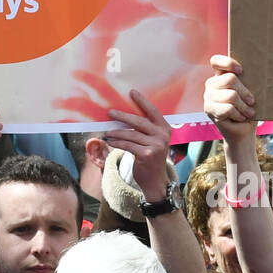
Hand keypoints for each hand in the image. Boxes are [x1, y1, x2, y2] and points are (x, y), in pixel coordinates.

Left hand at [105, 88, 171, 202]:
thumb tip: (122, 114)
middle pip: (139, 121)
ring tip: (107, 131)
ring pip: (131, 134)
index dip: (142, 100)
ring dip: (116, 132)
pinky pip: (127, 145)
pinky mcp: (147, 154)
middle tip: (110, 112)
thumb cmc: (150, 156)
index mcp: (165, 128)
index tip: (132, 92)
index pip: (153, 111)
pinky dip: (117, 142)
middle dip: (123, 116)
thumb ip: (145, 128)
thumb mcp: (153, 140)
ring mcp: (156, 145)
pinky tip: (110, 141)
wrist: (155, 180)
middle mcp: (163, 135)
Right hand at [203, 55, 256, 142]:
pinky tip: (240, 117)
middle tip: (252, 101)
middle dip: (245, 92)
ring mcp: (208, 96)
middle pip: (230, 79)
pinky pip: (228, 108)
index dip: (228, 63)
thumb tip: (261, 72)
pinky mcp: (208, 109)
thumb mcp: (250, 92)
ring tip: (248, 112)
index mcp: (220, 76)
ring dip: (244, 106)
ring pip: (231, 95)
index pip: (216, 61)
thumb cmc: (249, 109)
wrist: (244, 132)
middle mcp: (211, 84)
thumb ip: (248, 81)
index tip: (241, 70)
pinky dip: (239, 115)